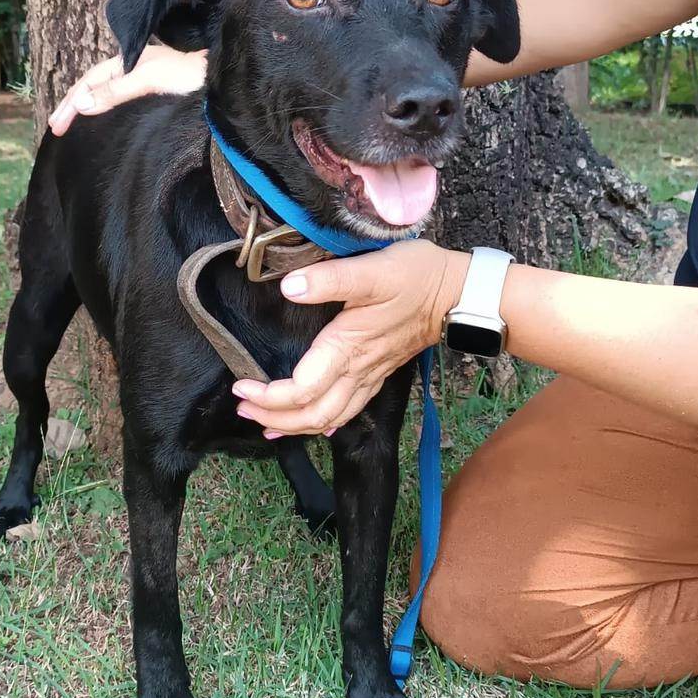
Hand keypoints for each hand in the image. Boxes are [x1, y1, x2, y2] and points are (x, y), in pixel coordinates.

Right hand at [48, 44, 207, 135]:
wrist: (222, 77)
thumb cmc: (189, 75)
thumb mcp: (149, 81)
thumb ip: (115, 92)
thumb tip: (80, 103)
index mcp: (128, 61)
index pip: (89, 81)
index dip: (71, 102)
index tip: (57, 126)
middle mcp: (133, 67)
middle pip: (95, 85)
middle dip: (73, 105)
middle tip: (55, 128)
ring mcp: (145, 79)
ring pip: (107, 91)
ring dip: (87, 105)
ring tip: (71, 121)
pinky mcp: (157, 91)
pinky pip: (122, 98)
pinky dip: (106, 108)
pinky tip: (104, 117)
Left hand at [234, 240, 469, 436]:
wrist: (455, 293)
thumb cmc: (414, 277)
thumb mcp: (371, 270)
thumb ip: (328, 280)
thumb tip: (288, 287)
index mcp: (347, 348)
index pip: (301, 391)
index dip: (268, 396)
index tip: (241, 385)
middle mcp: (356, 371)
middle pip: (312, 415)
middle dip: (273, 418)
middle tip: (242, 407)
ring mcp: (369, 376)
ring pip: (329, 419)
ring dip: (294, 426)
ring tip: (264, 422)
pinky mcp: (378, 373)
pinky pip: (347, 411)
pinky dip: (322, 423)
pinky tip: (312, 424)